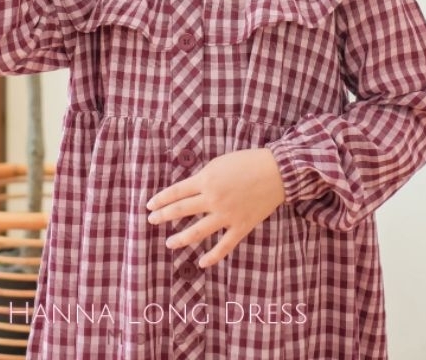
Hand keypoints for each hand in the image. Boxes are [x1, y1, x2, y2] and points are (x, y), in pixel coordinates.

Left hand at [146, 148, 285, 267]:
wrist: (277, 172)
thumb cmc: (247, 162)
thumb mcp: (219, 163)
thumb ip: (204, 178)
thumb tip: (189, 190)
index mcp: (206, 180)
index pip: (176, 192)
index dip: (161, 199)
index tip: (149, 205)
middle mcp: (213, 199)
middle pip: (181, 210)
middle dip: (163, 216)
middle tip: (151, 221)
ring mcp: (226, 215)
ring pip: (197, 231)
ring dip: (181, 238)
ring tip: (169, 243)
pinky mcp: (241, 226)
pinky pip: (224, 246)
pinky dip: (212, 256)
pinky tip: (201, 262)